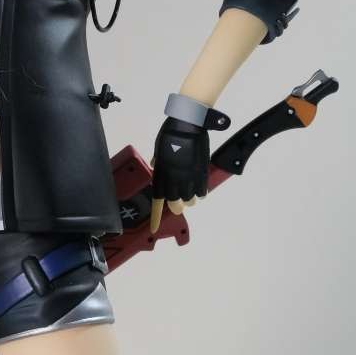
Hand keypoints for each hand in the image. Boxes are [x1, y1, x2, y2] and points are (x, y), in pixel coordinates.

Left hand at [149, 116, 209, 232]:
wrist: (187, 125)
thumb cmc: (170, 135)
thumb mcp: (158, 149)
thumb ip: (158, 162)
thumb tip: (156, 165)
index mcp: (161, 176)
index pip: (157, 202)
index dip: (156, 217)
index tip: (154, 228)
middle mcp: (174, 181)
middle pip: (175, 206)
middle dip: (176, 206)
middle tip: (178, 202)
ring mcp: (189, 179)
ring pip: (190, 201)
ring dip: (189, 199)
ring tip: (189, 189)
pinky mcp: (201, 175)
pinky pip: (201, 193)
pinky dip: (199, 192)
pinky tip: (198, 186)